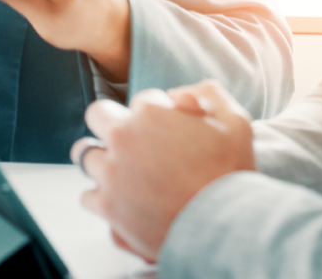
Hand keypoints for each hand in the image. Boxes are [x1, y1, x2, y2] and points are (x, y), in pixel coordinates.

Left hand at [75, 82, 256, 261]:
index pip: (142, 100)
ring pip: (86, 155)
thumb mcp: (235, 121)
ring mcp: (111, 173)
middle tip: (131, 141)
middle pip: (98, 115)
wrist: (229, 227)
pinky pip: (87, 196)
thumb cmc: (232, 173)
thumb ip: (207, 94)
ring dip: (103, 161)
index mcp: (149, 113)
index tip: (169, 131)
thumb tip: (177, 95)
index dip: (158, 113)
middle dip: (113, 123)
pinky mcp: (107, 206)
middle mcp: (123, 138)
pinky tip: (123, 202)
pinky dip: (102, 199)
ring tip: (124, 173)